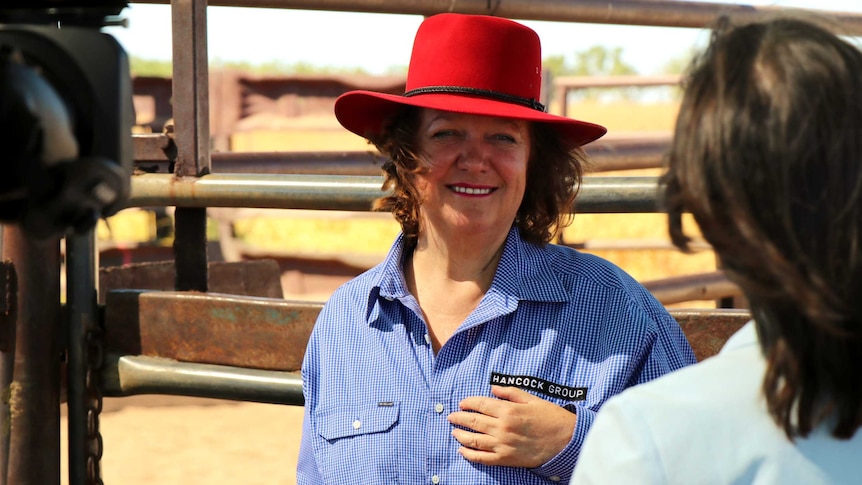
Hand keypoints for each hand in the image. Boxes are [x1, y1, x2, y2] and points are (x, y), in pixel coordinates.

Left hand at [446, 385, 576, 467]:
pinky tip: (462, 450)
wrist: (566, 440)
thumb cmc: (550, 417)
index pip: (480, 404)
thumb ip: (510, 392)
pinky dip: (469, 454)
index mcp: (508, 410)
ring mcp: (503, 444)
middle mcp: (502, 427)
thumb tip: (493, 388)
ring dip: (461, 435)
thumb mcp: (531, 399)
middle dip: (459, 418)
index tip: (462, 403)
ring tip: (454, 432)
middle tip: (451, 416)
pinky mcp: (506, 459)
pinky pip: (482, 457)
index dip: (468, 402)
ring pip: (474, 440)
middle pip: (473, 421)